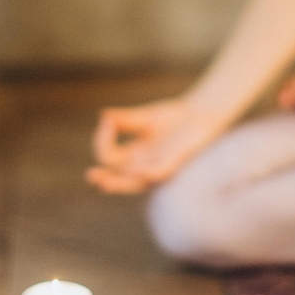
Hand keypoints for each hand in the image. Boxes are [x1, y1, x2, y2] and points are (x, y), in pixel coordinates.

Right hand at [86, 98, 228, 193]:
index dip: (102, 142)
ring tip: (105, 180)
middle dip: (106, 178)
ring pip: (136, 180)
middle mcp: (145, 165)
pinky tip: (137, 169)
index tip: (106, 120)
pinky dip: (146, 173)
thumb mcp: (146, 118)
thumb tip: (102, 115)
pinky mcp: (176, 164)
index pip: (111, 158)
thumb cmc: (176, 118)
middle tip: (92, 177)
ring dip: (121, 180)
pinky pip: (159, 173)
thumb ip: (126, 119)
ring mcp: (160, 167)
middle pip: (121, 178)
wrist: (202, 113)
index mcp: (136, 156)